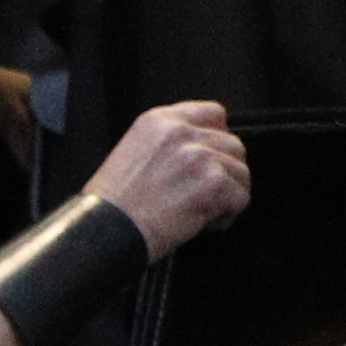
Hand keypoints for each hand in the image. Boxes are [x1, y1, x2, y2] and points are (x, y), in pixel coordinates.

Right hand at [89, 99, 252, 254]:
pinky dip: (227, 215)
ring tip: (205, 210)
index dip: (217, 137)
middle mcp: (181, 133)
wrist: (104, 233)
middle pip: (232, 144)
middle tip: (205, 193)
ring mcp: (199, 156)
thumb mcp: (130, 154)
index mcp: (157, 121)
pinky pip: (241, 197)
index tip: (212, 157)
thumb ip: (167, 144)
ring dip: (228, 194)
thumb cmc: (109, 206)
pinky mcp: (212, 183)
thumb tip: (198, 152)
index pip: (212, 113)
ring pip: (241, 171)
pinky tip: (205, 222)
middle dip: (224, 171)